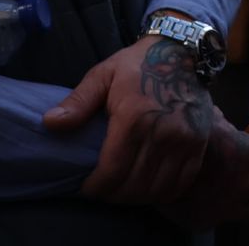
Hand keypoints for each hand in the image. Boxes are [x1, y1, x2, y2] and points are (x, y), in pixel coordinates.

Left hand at [42, 35, 215, 204]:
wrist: (182, 51)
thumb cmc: (138, 64)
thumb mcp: (103, 75)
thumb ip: (78, 102)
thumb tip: (49, 124)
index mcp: (133, 117)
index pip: (112, 172)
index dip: (96, 187)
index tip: (87, 187)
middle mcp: (162, 133)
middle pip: (133, 186)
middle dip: (113, 194)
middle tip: (103, 189)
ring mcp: (184, 140)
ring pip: (156, 189)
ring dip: (136, 197)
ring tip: (123, 189)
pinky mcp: (198, 144)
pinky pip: (180, 183)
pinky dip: (162, 193)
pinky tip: (149, 187)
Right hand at [158, 117, 248, 229]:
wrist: (151, 162)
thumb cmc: (184, 134)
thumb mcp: (207, 119)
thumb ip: (225, 126)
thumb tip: (228, 126)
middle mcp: (245, 185)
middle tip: (235, 169)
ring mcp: (228, 208)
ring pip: (246, 206)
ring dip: (238, 197)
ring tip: (219, 187)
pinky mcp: (208, 222)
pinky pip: (220, 217)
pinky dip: (214, 209)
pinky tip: (200, 198)